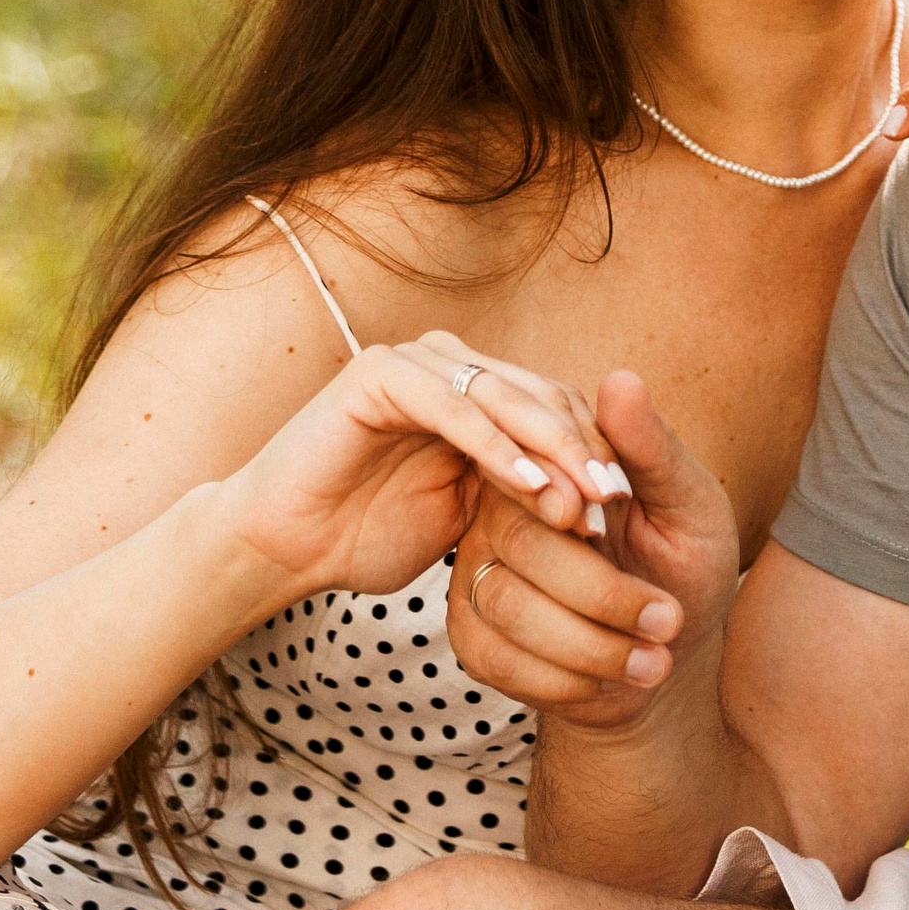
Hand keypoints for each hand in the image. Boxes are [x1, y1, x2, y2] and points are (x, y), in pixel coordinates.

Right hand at [209, 331, 629, 605]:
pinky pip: (454, 408)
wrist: (282, 547)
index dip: (595, 452)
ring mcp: (415, 363)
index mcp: (476, 391)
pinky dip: (497, 446)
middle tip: (615, 503)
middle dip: (583, 451)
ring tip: (584, 502)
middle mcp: (451, 365)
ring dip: (551, 451)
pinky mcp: (380, 375)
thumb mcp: (465, 519)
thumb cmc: (369, 533)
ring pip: (506, 398)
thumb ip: (519, 495)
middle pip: (541, 396)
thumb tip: (594, 502)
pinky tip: (531, 484)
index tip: (626, 505)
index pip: (556, 408)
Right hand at [446, 369, 740, 729]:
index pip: (534, 467)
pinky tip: (612, 682)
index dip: (575, 500)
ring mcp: (479, 574)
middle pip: (519, 543)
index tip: (633, 539)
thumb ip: (652, 449)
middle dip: (602, 593)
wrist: (673, 646)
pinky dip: (563, 681)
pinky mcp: (473, 636)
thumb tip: (620, 379)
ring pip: (506, 605)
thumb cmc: (687, 560)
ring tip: (657, 661)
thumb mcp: (690, 502)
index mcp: (551, 468)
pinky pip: (495, 660)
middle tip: (670, 619)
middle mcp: (502, 513)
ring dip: (590, 644)